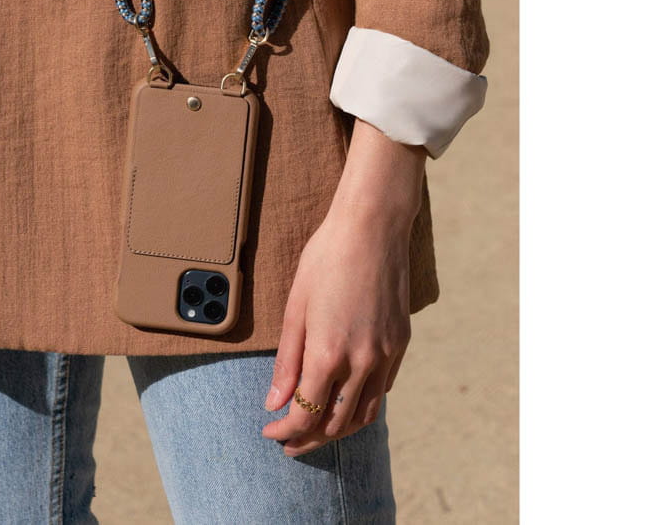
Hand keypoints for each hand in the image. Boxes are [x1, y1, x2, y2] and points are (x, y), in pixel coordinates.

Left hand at [261, 118, 425, 456]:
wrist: (372, 228)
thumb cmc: (326, 258)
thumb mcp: (296, 306)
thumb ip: (287, 360)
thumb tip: (275, 402)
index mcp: (329, 353)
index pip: (305, 413)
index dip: (285, 430)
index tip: (270, 431)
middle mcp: (361, 362)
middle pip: (336, 423)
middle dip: (309, 439)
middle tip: (288, 441)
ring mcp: (385, 354)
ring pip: (364, 414)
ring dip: (338, 430)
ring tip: (316, 430)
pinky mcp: (400, 343)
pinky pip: (382, 389)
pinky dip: (362, 405)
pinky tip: (345, 400)